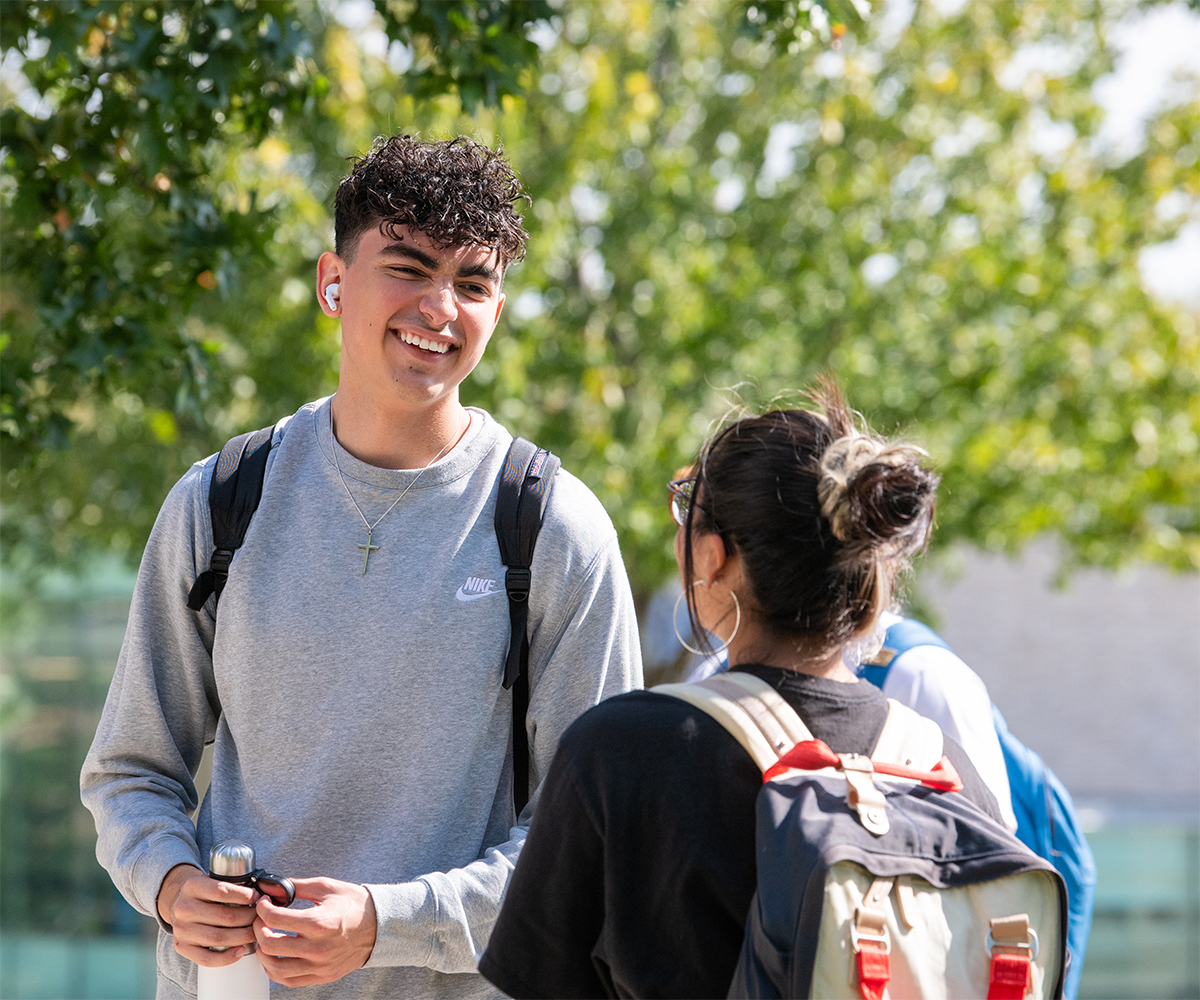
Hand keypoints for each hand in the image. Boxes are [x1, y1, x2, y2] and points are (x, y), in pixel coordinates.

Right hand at [157, 863, 260, 965]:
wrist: (180, 902)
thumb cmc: (206, 891)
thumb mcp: (215, 878)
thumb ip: (237, 882)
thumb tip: (272, 892)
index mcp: (192, 885)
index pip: (223, 891)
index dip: (245, 896)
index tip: (259, 898)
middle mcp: (183, 907)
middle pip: (225, 917)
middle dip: (250, 918)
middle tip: (262, 918)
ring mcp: (181, 929)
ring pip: (219, 938)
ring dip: (243, 937)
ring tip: (256, 933)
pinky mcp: (182, 946)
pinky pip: (206, 958)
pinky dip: (227, 957)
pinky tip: (241, 950)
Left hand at [254, 877, 376, 987]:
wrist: (378, 926)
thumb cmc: (353, 904)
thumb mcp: (326, 887)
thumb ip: (296, 886)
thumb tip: (271, 886)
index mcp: (319, 923)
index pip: (274, 919)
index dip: (262, 908)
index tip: (264, 903)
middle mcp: (317, 948)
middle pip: (269, 944)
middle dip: (258, 928)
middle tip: (262, 919)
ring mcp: (319, 965)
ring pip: (274, 967)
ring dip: (263, 952)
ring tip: (266, 938)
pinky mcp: (322, 976)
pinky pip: (288, 980)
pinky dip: (274, 970)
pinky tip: (276, 955)